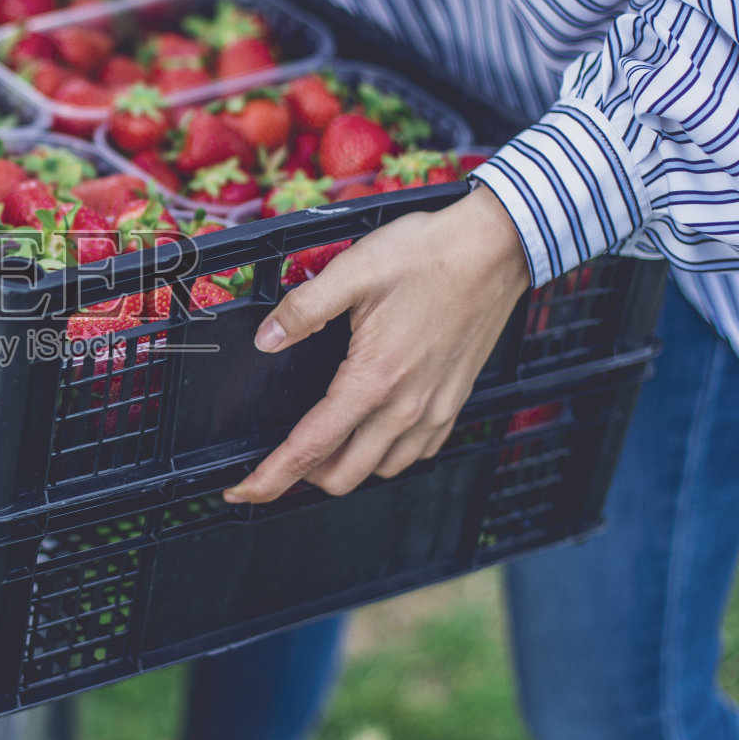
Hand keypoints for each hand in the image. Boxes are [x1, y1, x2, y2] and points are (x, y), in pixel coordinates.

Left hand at [225, 185, 529, 502]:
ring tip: (322, 444)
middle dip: (303, 477)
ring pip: (382, 469)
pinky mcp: (455, 401)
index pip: (309, 448)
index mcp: (373, 379)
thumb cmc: (429, 254)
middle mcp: (406, 406)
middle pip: (344, 475)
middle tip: (278, 458)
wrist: (496, 248)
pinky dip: (388, 453)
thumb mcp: (352, 270)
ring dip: (346, 466)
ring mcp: (436, 409)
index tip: (242, 491)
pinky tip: (372, 429)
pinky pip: (417, 451)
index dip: (270, 478)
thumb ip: (303, 309)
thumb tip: (267, 340)